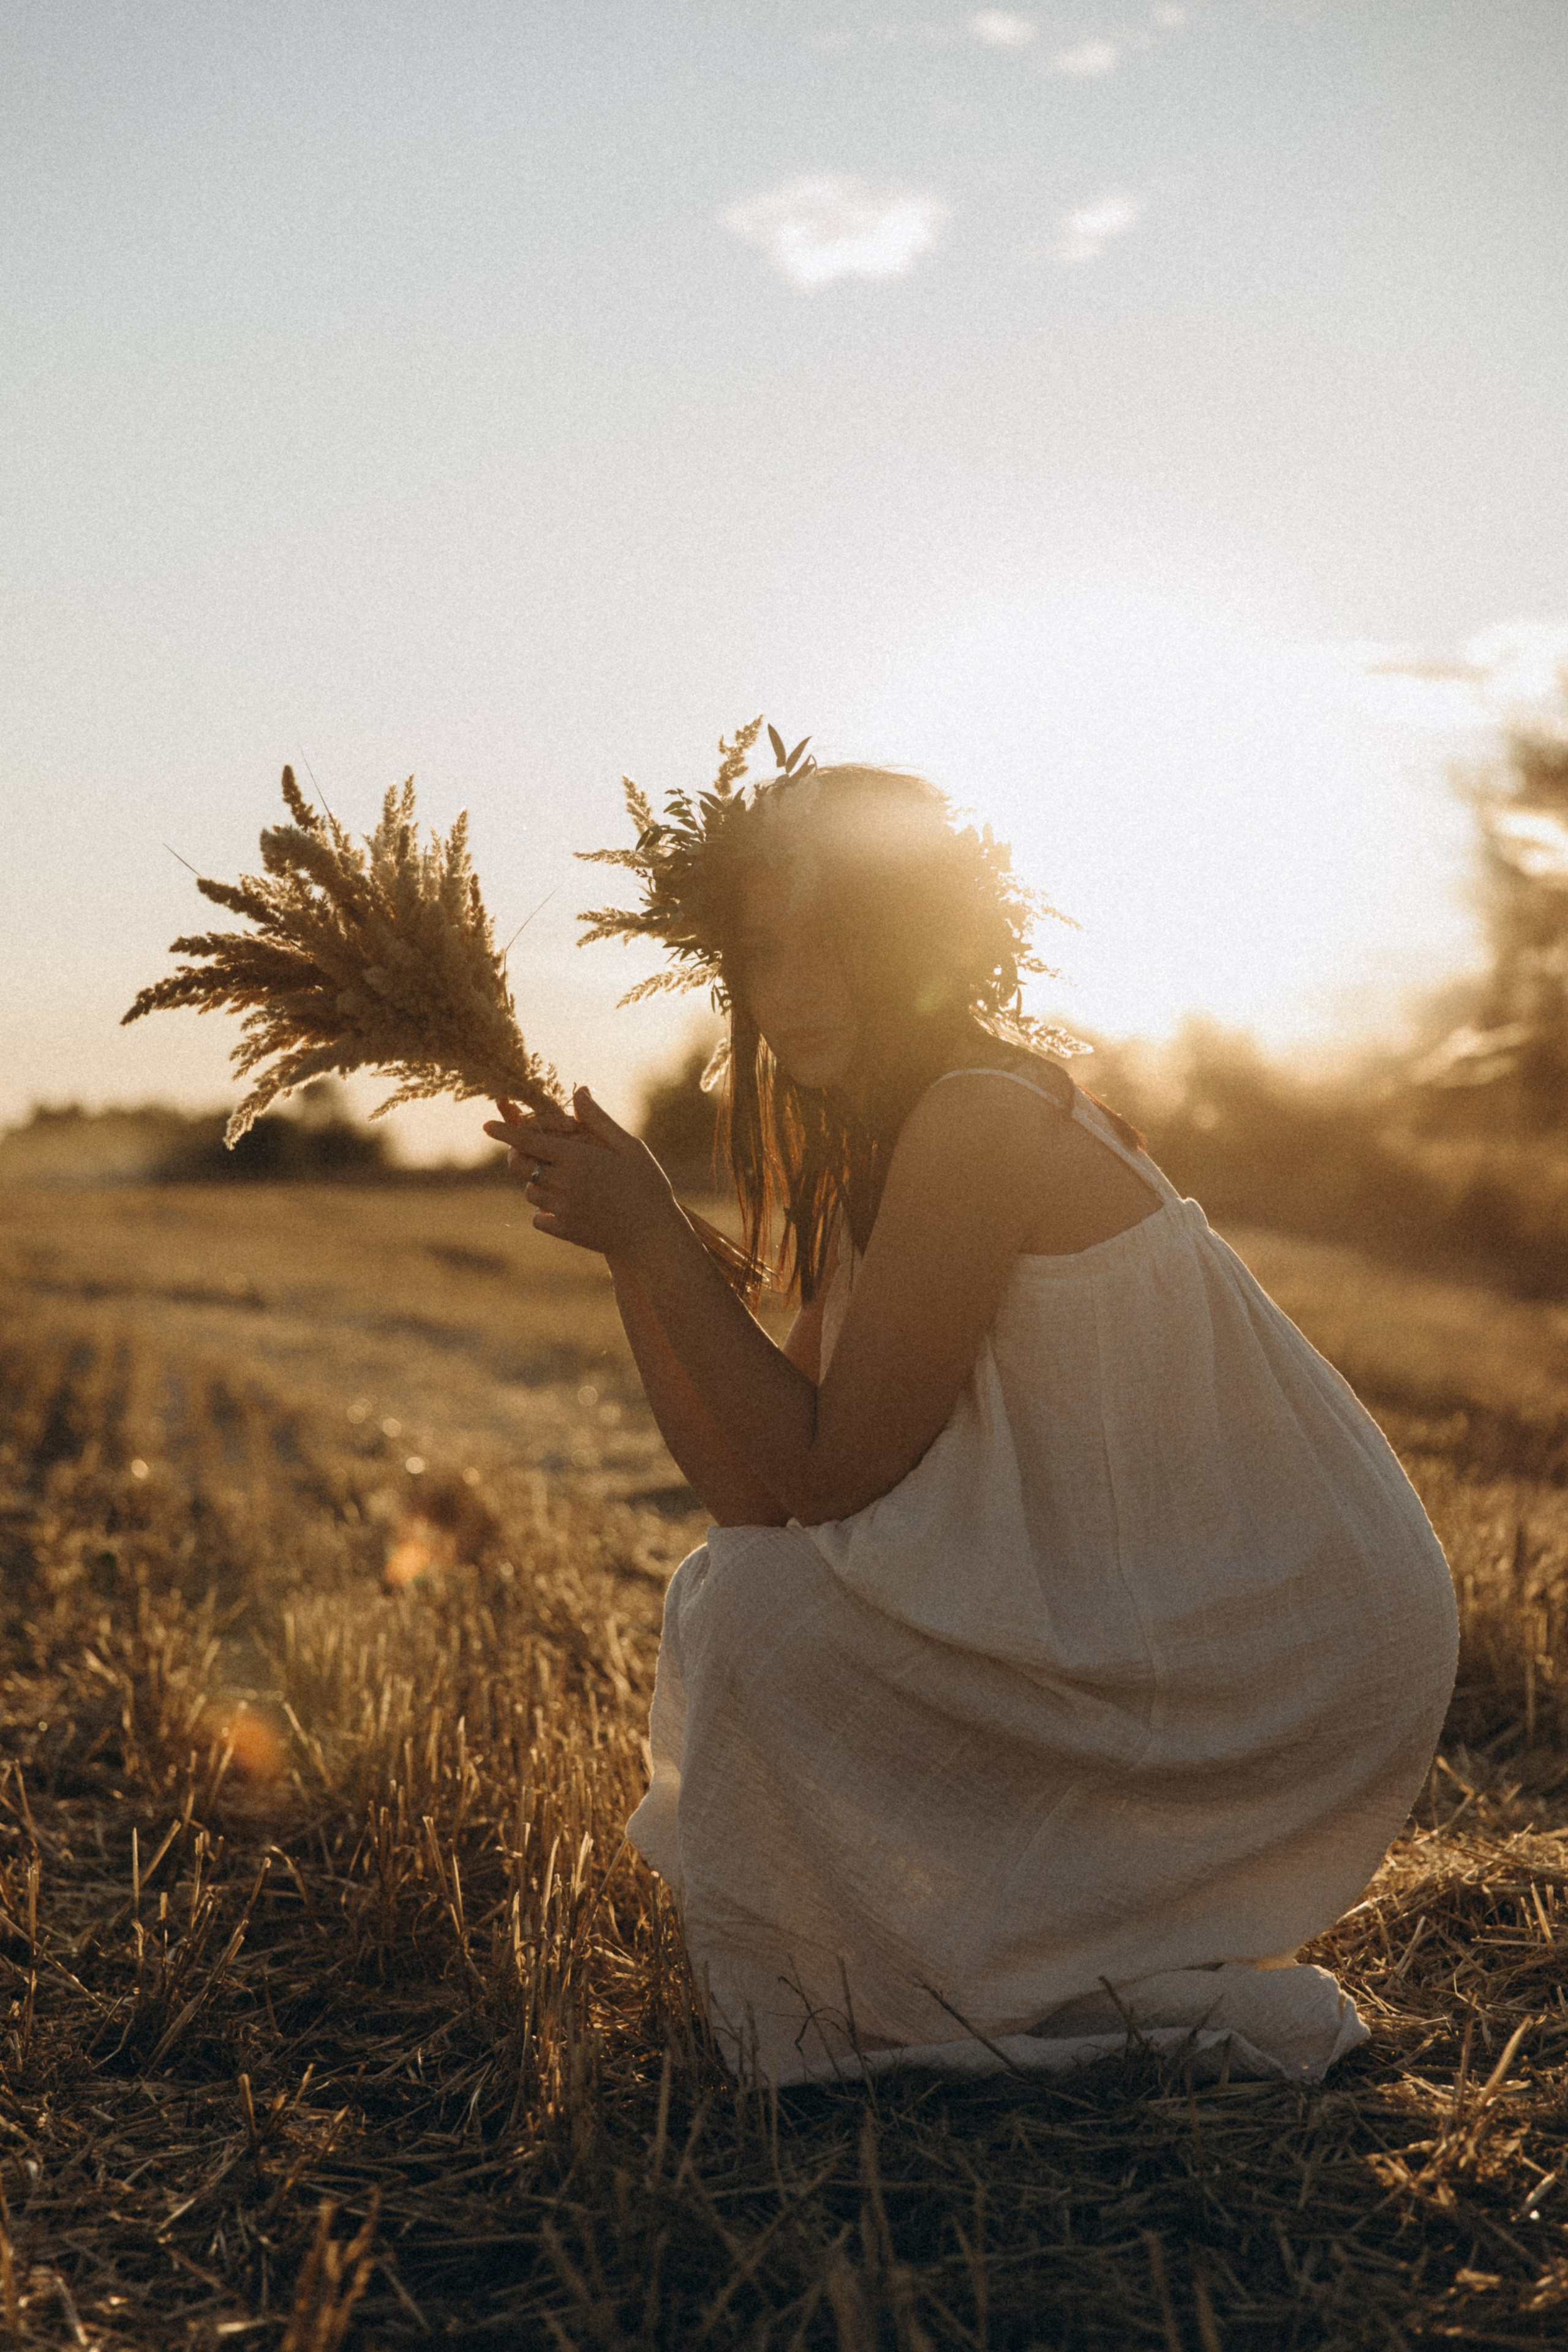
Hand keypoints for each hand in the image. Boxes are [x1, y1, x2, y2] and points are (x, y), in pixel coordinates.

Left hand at [483, 1088, 678, 1258]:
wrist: (654, 1236)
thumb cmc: (646, 1184)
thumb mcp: (629, 1146)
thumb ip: (598, 1120)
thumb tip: (578, 1091)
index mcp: (578, 1158)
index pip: (529, 1141)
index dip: (505, 1132)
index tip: (486, 1125)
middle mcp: (564, 1183)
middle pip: (520, 1167)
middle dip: (521, 1157)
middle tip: (536, 1154)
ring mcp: (562, 1209)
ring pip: (530, 1192)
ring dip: (538, 1183)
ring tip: (565, 1182)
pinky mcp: (565, 1231)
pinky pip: (538, 1218)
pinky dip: (545, 1211)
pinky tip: (567, 1206)